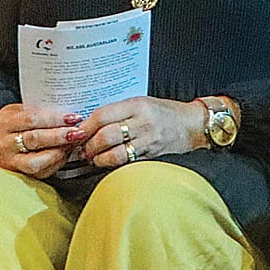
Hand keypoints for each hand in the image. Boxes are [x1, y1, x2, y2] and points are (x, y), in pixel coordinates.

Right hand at [0, 104, 84, 179]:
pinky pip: (40, 172)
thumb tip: (66, 113)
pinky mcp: (20, 174)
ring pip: (36, 161)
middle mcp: (6, 144)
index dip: (54, 119)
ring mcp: (11, 162)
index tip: (73, 117)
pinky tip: (64, 154)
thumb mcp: (18, 111)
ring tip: (72, 144)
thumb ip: (38, 112)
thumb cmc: (9, 124)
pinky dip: (56, 163)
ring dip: (59, 153)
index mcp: (5, 124)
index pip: (31, 120)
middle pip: (35, 140)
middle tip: (78, 132)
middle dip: (60, 136)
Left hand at [77, 96, 204, 169]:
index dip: (85, 126)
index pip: (103, 115)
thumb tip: (88, 123)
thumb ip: (118, 111)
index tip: (76, 132)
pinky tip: (106, 163)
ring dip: (98, 158)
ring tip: (92, 158)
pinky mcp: (152, 157)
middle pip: (106, 136)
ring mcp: (149, 141)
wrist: (194, 125)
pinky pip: (127, 163)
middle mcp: (143, 123)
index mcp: (137, 105)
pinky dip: (112, 165)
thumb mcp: (141, 103)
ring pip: (115, 154)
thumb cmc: (165, 113)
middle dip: (89, 145)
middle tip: (81, 149)